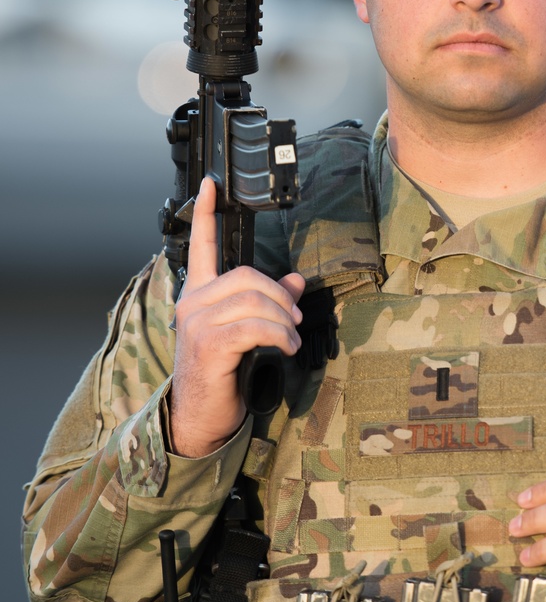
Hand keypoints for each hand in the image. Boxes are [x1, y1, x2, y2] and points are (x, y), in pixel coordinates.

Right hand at [170, 178, 305, 457]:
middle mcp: (192, 303)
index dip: (207, 213)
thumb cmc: (223, 373)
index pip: (202, 246)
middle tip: (294, 319)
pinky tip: (287, 348)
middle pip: (246, 276)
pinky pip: (255, 326)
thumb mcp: (247, 333)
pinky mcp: (207, 345)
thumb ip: (269, 303)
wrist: (200, 417)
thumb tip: (297, 280)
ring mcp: (196, 323)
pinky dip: (280, 335)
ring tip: (291, 339)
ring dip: (283, 319)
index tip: (211, 184)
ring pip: (254, 300)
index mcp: (199, 294)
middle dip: (279, 296)